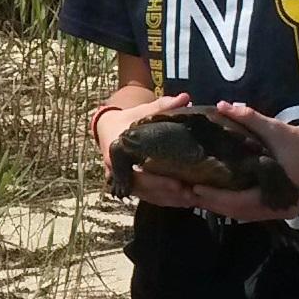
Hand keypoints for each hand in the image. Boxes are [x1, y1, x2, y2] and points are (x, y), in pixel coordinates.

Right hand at [102, 90, 192, 205]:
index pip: (137, 173)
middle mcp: (116, 170)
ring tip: (191, 200)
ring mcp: (121, 180)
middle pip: (142, 189)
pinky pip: (145, 196)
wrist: (108, 128)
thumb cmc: (129, 119)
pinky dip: (163, 200)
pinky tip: (181, 201)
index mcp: (118, 152)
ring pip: (145, 196)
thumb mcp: (143, 110)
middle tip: (190, 194)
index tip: (178, 184)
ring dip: (167, 200)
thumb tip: (186, 98)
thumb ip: (163, 106)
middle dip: (167, 193)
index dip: (157, 182)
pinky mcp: (128, 185)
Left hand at [189, 102, 298, 220]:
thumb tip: (222, 105)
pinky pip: (252, 211)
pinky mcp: (280, 208)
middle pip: (238, 212)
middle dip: (214, 203)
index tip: (195, 188)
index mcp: (276, 193)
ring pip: (244, 214)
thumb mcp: (276, 128)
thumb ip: (249, 118)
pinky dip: (236, 205)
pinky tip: (220, 196)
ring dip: (223, 206)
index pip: (238, 202)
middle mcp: (277, 209)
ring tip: (200, 194)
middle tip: (190, 192)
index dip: (215, 197)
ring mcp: (280, 212)